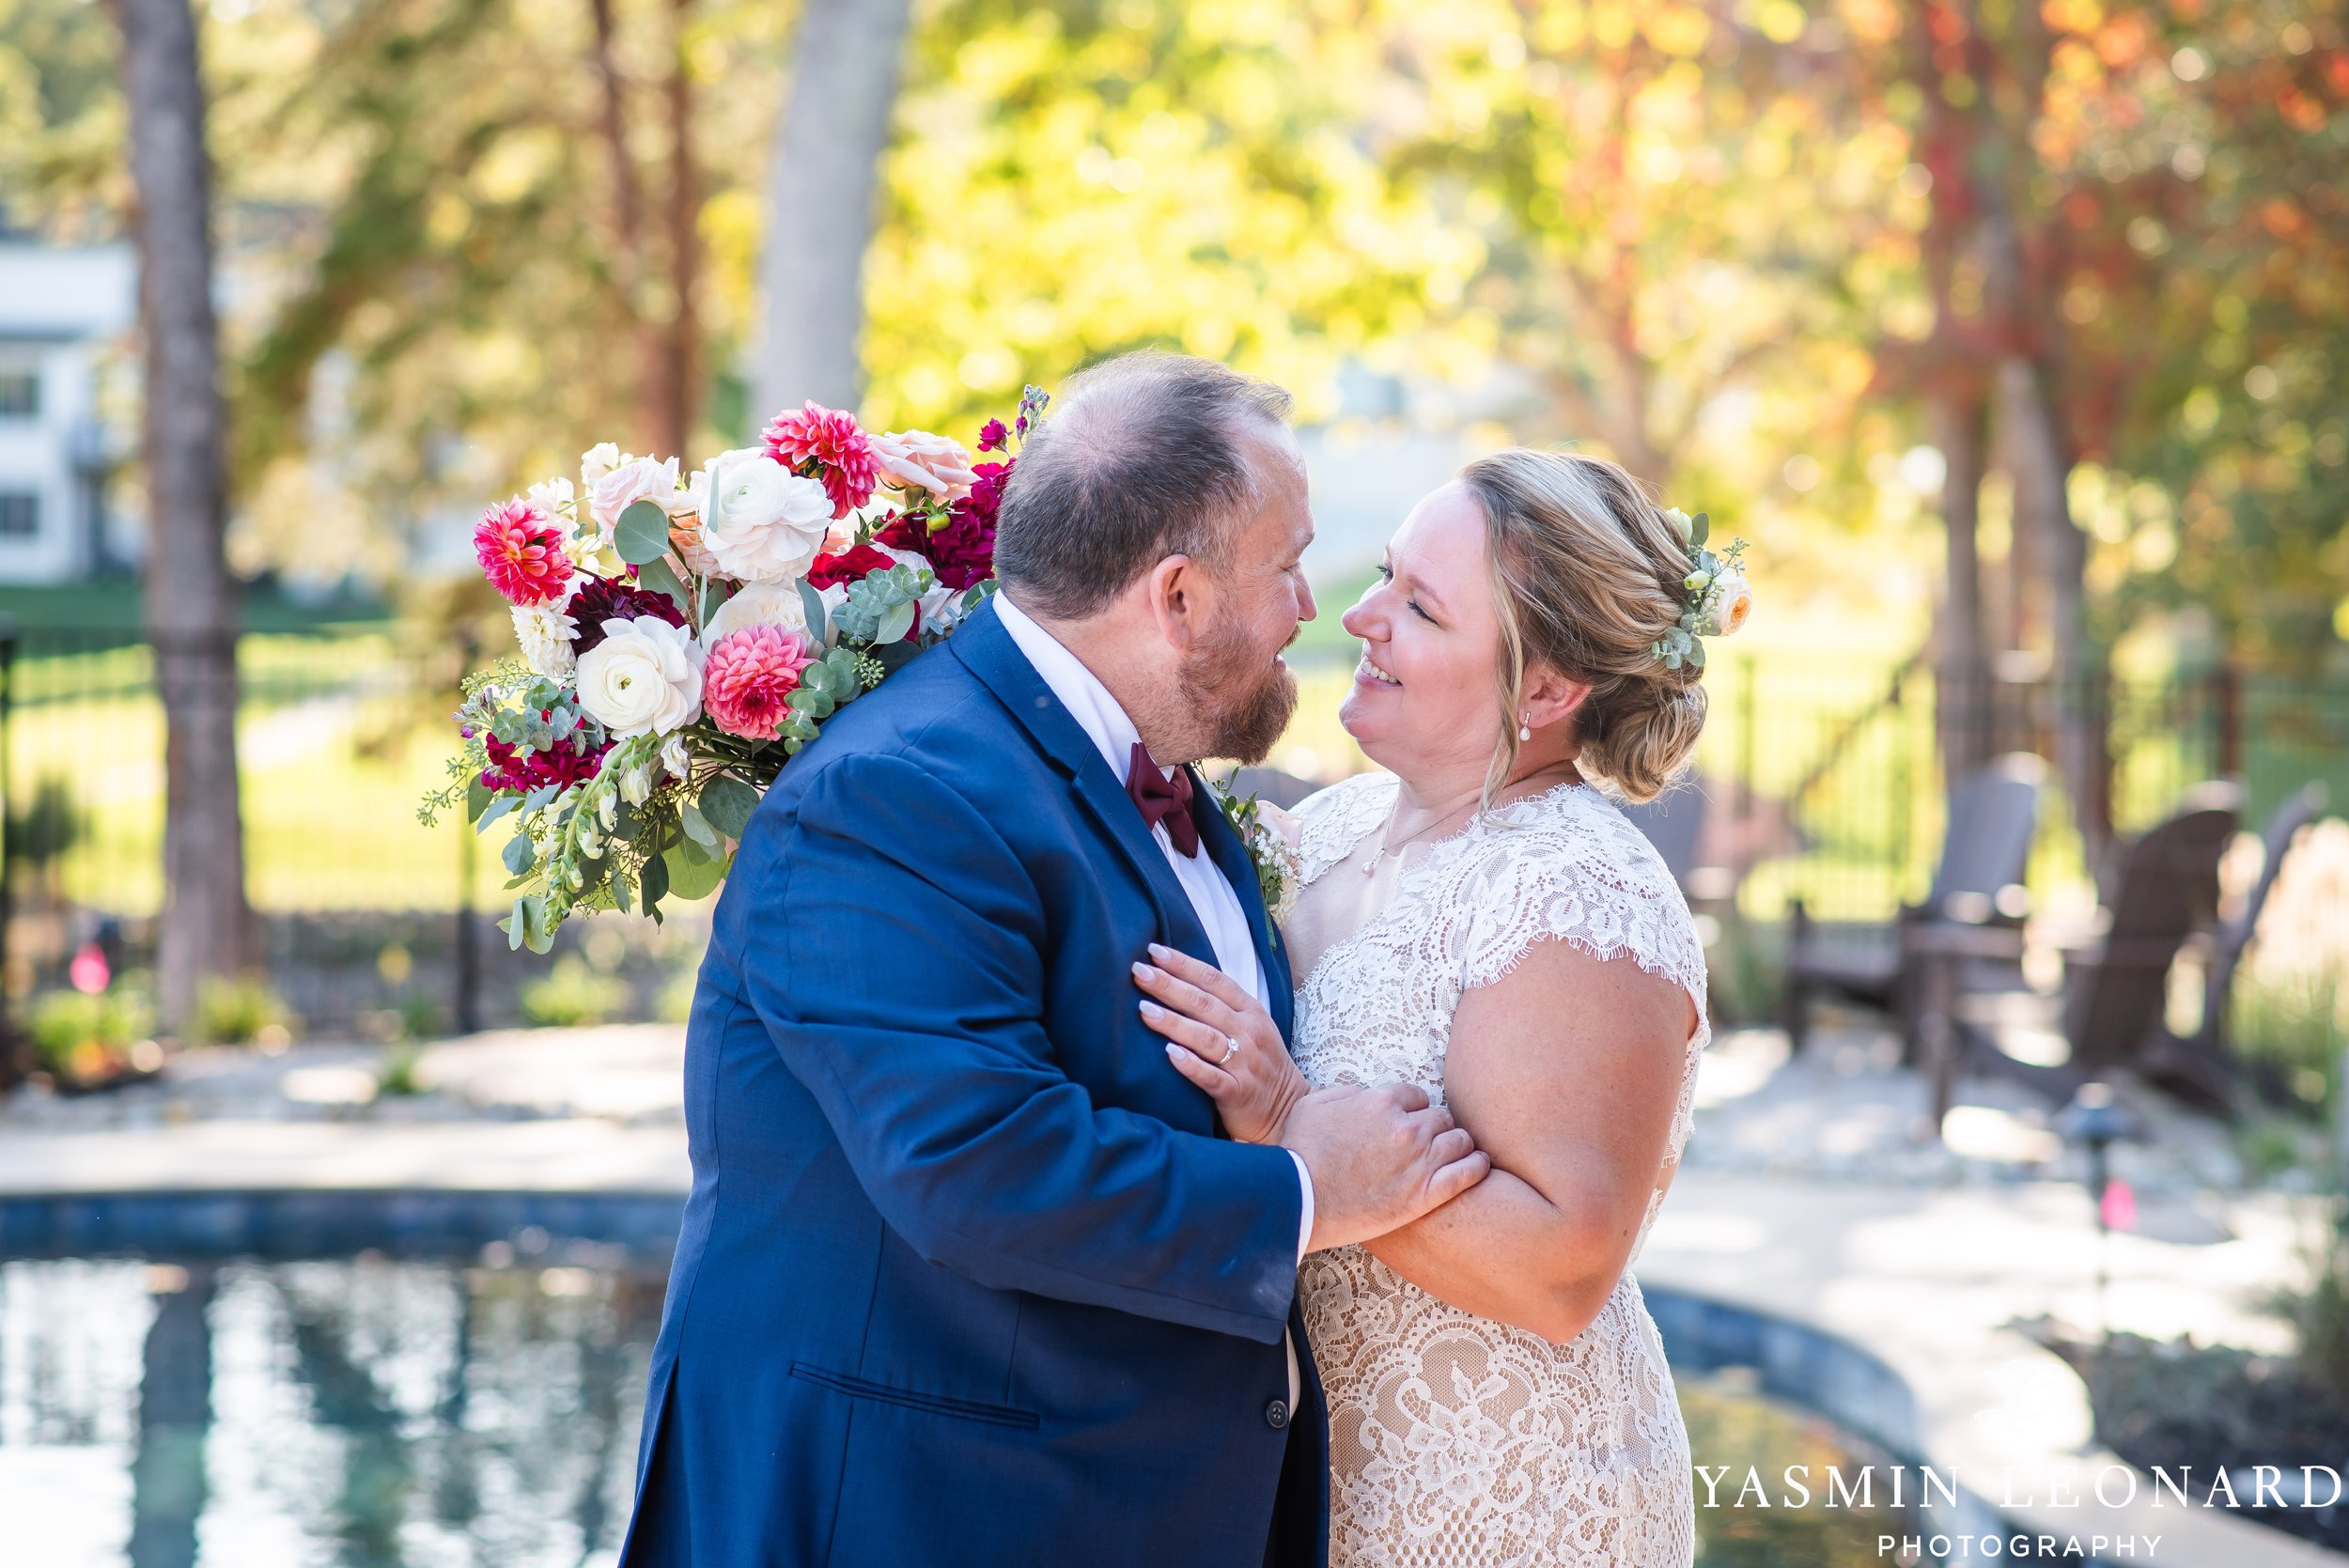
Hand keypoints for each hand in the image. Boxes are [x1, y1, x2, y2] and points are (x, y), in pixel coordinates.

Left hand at [1135, 943, 1306, 1143]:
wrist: (1288, 1109)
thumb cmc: (1260, 1063)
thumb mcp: (1252, 1026)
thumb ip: (1223, 1005)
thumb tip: (1179, 979)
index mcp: (1251, 1011)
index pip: (1215, 980)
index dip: (1184, 964)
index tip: (1154, 951)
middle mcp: (1248, 1033)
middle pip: (1204, 1004)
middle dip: (1169, 985)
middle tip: (1139, 971)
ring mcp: (1244, 1063)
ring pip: (1206, 1038)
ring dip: (1174, 1022)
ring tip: (1144, 1010)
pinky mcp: (1237, 1093)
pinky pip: (1211, 1077)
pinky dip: (1191, 1065)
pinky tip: (1169, 1054)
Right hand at [1280, 1084, 1490, 1252]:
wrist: (1300, 1199)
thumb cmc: (1301, 1151)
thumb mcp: (1315, 1104)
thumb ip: (1349, 1092)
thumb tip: (1367, 1094)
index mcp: (1382, 1101)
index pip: (1418, 1095)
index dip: (1414, 1108)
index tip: (1409, 1121)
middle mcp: (1406, 1127)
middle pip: (1442, 1117)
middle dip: (1436, 1127)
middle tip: (1428, 1141)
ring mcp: (1419, 1161)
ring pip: (1460, 1141)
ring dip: (1457, 1145)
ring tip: (1454, 1154)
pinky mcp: (1425, 1195)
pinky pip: (1468, 1173)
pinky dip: (1478, 1167)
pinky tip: (1479, 1166)